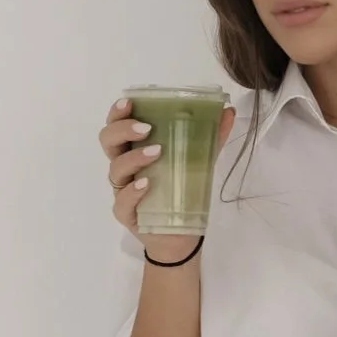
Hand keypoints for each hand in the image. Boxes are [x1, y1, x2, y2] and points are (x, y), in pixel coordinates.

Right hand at [100, 94, 236, 241]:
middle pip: (108, 141)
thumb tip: (228, 111)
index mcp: (134, 149)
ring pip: (115, 169)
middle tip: (146, 128)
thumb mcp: (199, 161)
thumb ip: (210, 136)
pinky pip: (122, 202)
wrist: (181, 235)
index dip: (118, 112)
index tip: (130, 101)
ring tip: (157, 152)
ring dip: (134, 157)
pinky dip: (132, 192)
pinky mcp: (127, 214)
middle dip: (122, 129)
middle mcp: (124, 168)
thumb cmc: (182, 193)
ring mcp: (122, 191)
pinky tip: (146, 185)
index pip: (117, 125)